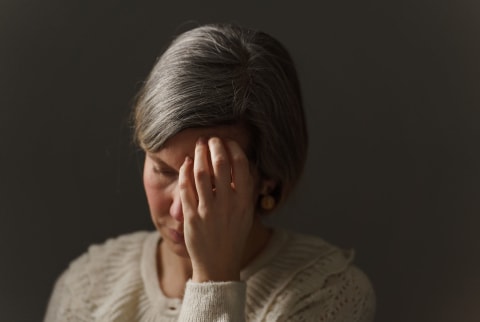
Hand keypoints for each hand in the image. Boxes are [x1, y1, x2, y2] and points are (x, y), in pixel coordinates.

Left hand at [179, 137, 255, 281]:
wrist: (218, 265)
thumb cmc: (233, 236)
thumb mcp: (247, 214)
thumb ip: (247, 190)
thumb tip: (245, 165)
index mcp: (244, 201)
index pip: (241, 166)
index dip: (234, 148)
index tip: (228, 141)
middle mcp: (228, 204)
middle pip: (221, 164)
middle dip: (215, 146)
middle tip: (211, 139)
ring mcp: (208, 210)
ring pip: (202, 173)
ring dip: (199, 154)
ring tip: (199, 146)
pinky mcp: (191, 217)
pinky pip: (186, 188)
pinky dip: (185, 172)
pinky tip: (186, 163)